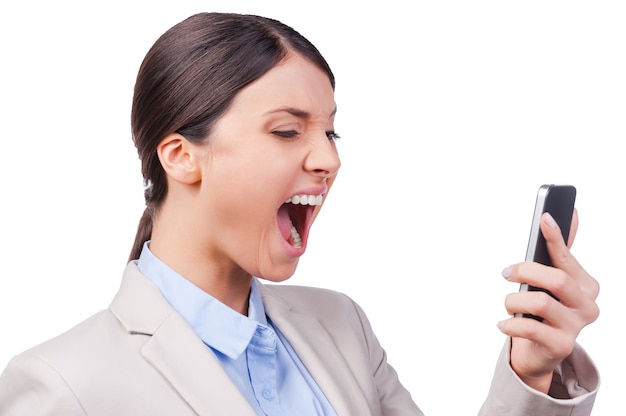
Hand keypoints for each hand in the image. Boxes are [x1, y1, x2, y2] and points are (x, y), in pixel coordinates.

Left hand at [498, 209, 599, 392]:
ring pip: (540, 302)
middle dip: (525, 271)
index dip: (555, 238)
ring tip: (508, 305)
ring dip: (514, 301)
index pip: (567, 258)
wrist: (539, 351)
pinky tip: (503, 325)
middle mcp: (587, 305)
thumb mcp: (550, 280)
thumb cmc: (544, 309)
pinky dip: (510, 324)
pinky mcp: (561, 346)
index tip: (544, 218)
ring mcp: (576, 327)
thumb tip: (571, 212)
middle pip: (556, 279)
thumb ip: (560, 250)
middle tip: (506, 273)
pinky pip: (529, 328)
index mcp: (586, 285)